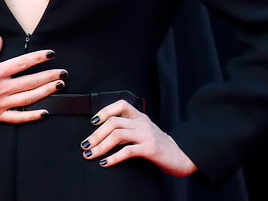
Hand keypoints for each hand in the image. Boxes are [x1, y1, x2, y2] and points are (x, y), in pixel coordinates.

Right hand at [0, 35, 66, 123]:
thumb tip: (0, 40)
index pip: (21, 63)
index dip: (38, 58)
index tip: (50, 54)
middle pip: (30, 81)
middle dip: (49, 76)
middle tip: (63, 72)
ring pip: (28, 98)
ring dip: (45, 92)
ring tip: (58, 86)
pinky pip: (18, 117)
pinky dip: (32, 116)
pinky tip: (44, 112)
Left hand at [80, 99, 196, 175]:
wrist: (182, 156)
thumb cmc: (160, 145)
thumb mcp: (145, 131)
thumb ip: (129, 128)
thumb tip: (103, 134)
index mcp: (140, 116)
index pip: (120, 104)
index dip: (104, 111)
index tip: (92, 123)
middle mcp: (142, 122)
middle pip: (113, 122)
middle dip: (95, 134)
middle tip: (85, 145)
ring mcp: (147, 135)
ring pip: (117, 135)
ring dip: (100, 146)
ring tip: (90, 154)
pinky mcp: (150, 149)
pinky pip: (128, 151)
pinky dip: (113, 157)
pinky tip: (105, 163)